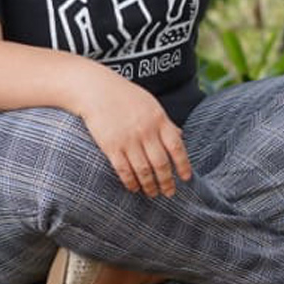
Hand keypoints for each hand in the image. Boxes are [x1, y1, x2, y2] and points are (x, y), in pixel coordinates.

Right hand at [76, 73, 193, 197]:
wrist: (96, 90)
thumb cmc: (126, 97)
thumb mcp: (151, 105)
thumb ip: (165, 123)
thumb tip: (180, 136)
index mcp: (159, 120)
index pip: (177, 147)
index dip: (183, 165)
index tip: (186, 178)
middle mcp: (146, 131)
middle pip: (161, 163)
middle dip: (167, 181)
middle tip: (169, 193)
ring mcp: (129, 140)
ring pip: (144, 170)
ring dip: (150, 185)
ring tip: (153, 193)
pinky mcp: (111, 146)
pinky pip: (124, 170)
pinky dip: (131, 182)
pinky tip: (134, 188)